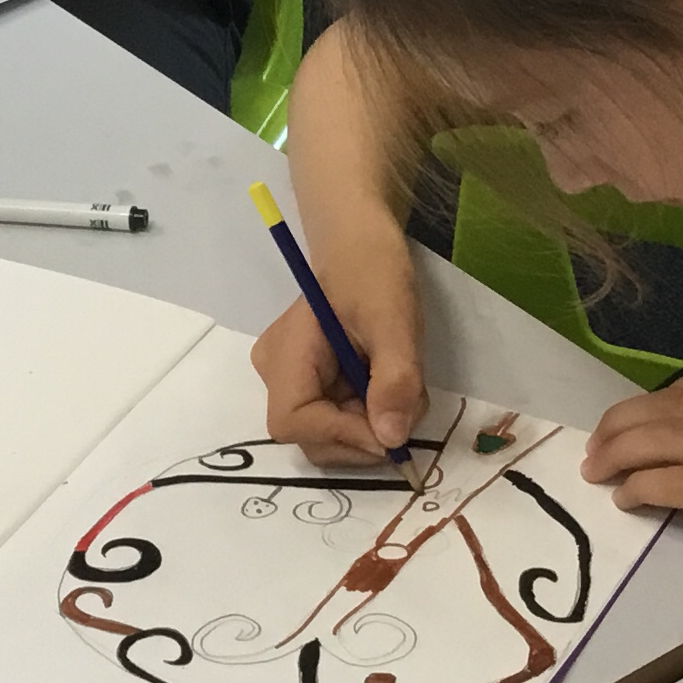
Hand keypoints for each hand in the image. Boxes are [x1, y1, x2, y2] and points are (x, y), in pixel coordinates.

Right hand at [253, 227, 425, 463]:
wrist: (362, 243)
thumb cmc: (372, 271)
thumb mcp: (394, 321)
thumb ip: (394, 380)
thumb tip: (391, 439)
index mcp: (285, 354)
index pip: (293, 422)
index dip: (342, 436)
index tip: (391, 432)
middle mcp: (276, 373)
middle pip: (311, 437)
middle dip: (363, 435)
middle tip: (407, 407)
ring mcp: (292, 380)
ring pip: (328, 434)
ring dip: (371, 428)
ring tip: (402, 391)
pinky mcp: (311, 382)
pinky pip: (336, 418)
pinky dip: (368, 416)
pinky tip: (387, 387)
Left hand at [581, 362, 682, 595]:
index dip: (665, 395)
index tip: (643, 413)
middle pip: (672, 406)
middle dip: (626, 422)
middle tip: (597, 444)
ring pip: (664, 439)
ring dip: (620, 452)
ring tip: (596, 470)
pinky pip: (678, 484)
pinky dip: (643, 487)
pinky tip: (626, 499)